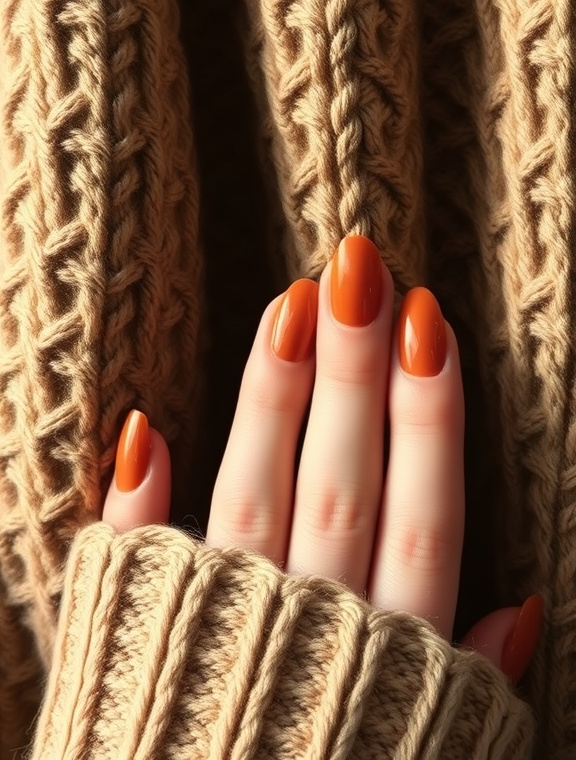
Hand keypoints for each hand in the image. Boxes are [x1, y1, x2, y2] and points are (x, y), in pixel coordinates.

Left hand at [102, 235, 541, 682]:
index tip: (427, 322)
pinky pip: (133, 573)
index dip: (428, 419)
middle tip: (360, 266)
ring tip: (291, 302)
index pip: (421, 517)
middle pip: (344, 483)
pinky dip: (139, 504)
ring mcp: (223, 641)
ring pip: (257, 497)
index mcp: (387, 667)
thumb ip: (473, 686)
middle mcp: (309, 638)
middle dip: (356, 373)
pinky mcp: (141, 656)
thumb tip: (523, 604)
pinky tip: (144, 424)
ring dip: (273, 400)